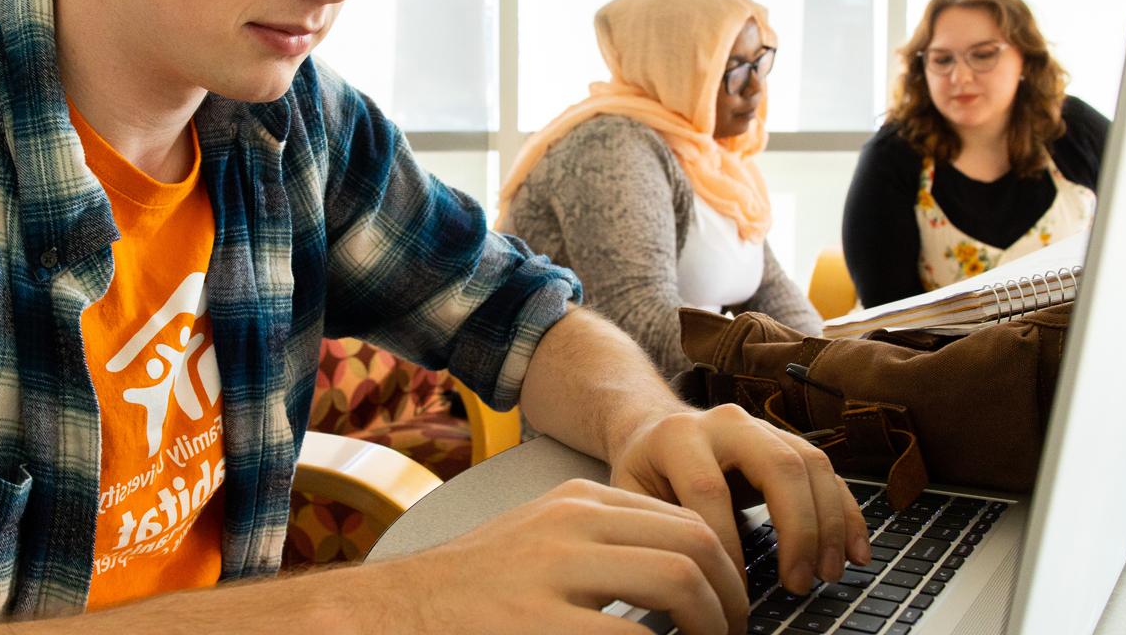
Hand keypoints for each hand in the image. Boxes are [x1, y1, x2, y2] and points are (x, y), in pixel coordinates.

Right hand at [382, 478, 749, 634]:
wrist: (392, 615)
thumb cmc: (470, 594)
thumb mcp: (541, 547)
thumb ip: (602, 551)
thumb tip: (682, 581)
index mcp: (576, 503)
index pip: (683, 518)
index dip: (725, 568)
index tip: (731, 606)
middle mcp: (571, 523)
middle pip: (695, 541)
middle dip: (733, 596)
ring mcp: (555, 570)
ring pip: (679, 578)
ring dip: (714, 624)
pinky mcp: (541, 622)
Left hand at [608, 403, 871, 593]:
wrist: (653, 429)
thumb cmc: (644, 473)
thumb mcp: (632, 496)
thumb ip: (657, 528)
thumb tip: (690, 580)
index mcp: (678, 435)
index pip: (709, 490)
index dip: (727, 546)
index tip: (734, 593)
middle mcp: (726, 422)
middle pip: (778, 467)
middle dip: (798, 531)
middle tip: (799, 584)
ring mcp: (762, 427)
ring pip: (811, 466)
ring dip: (829, 525)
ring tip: (829, 574)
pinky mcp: (788, 441)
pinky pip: (828, 473)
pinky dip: (848, 514)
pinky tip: (856, 552)